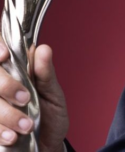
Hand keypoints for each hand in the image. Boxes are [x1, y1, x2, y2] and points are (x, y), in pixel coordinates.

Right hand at [0, 37, 68, 151]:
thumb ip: (45, 73)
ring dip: (6, 114)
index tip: (4, 55)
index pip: (0, 53)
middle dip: (5, 86)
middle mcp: (0, 85)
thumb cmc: (50, 116)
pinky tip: (12, 137)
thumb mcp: (53, 94)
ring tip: (27, 126)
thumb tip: (44, 49)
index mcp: (15, 71)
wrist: (48, 145)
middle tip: (25, 98)